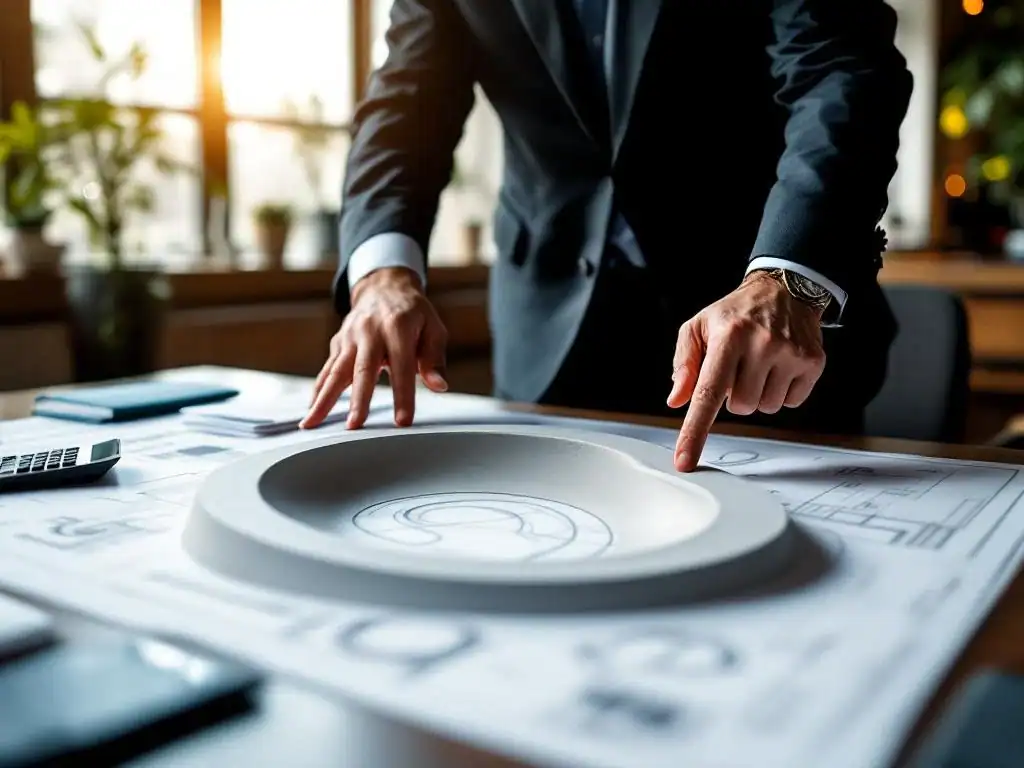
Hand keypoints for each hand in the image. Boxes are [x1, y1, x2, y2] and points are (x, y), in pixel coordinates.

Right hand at [301, 267, 448, 430]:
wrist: (384, 288)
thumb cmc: (413, 313)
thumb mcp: (433, 328)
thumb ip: (434, 358)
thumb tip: (438, 385)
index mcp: (397, 327)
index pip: (402, 367)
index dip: (402, 395)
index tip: (402, 420)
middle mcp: (369, 331)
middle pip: (363, 369)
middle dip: (358, 399)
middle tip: (355, 425)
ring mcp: (350, 337)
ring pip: (335, 371)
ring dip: (325, 399)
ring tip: (313, 423)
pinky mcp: (338, 344)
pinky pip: (326, 370)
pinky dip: (318, 391)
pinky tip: (311, 411)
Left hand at [666, 270, 825, 471]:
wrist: (784, 289)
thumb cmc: (735, 313)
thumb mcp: (698, 327)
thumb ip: (685, 364)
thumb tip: (677, 400)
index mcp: (727, 336)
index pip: (708, 393)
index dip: (695, 430)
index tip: (685, 459)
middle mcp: (761, 344)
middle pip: (740, 407)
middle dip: (735, 395)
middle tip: (739, 368)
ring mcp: (791, 354)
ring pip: (765, 408)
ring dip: (758, 394)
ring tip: (759, 364)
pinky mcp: (813, 363)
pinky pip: (791, 403)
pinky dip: (781, 392)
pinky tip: (779, 367)